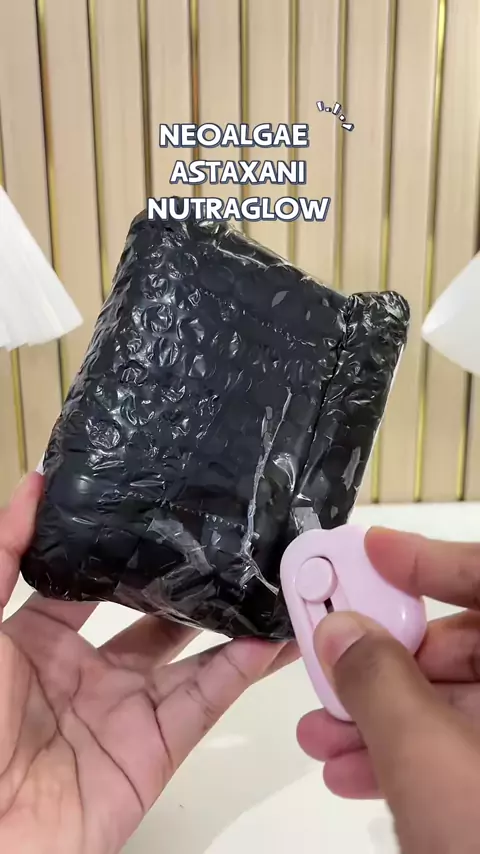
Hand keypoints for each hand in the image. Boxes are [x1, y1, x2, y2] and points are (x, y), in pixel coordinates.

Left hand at [0, 474, 296, 853]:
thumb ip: (3, 554)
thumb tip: (34, 482)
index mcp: (43, 640)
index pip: (98, 583)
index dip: (131, 551)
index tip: (171, 512)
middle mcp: (91, 670)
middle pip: (155, 618)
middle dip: (192, 585)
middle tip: (236, 541)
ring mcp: (127, 710)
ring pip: (194, 658)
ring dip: (234, 624)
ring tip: (272, 581)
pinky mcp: (156, 749)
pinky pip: (206, 701)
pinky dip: (241, 669)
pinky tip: (271, 634)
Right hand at [297, 528, 479, 853]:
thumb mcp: (429, 761)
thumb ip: (377, 682)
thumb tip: (340, 629)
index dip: (433, 560)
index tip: (372, 553)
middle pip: (470, 648)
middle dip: (389, 660)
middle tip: (331, 664)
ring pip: (461, 706)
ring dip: (387, 716)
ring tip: (322, 739)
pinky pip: (468, 751)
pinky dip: (413, 755)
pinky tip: (358, 776)